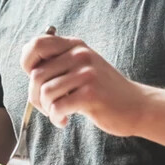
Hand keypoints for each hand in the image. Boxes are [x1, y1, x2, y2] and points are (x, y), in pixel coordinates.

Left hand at [21, 32, 147, 135]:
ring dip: (46, 109)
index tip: (35, 80)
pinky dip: (56, 117)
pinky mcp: (90, 94)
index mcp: (75, 45)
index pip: (37, 44)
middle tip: (47, 106)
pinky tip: (64, 120)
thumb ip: (59, 61)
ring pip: (45, 92)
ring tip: (57, 113)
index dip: (27, 63)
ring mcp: (86, 74)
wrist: (137, 106)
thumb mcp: (83, 66)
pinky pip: (57, 107)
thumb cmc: (104, 90)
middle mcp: (80, 55)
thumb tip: (28, 62)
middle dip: (35, 96)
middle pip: (37, 74)